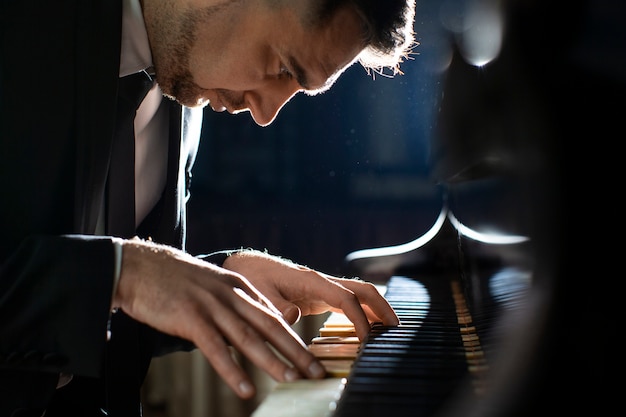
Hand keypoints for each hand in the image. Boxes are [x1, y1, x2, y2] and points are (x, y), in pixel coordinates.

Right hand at [112, 239, 324, 398]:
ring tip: (292, 380)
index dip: (297, 340)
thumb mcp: (214, 287)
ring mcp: (212, 306)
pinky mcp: (190, 318)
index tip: (313, 358)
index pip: (275, 317)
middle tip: (317, 372)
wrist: (142, 266)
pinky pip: (215, 348)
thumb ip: (235, 305)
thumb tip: (254, 328)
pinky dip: (231, 370)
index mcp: (240, 288)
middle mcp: (232, 296)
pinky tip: (244, 388)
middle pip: (271, 327)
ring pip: (249, 337)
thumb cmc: (177, 281)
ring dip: (272, 361)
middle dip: (297, 352)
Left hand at [221, 250, 399, 340]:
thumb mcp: (259, 295)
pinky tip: (370, 326)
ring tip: (391, 329)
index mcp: (310, 280)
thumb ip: (275, 306)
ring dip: (377, 308)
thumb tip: (294, 315)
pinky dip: (364, 311)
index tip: (366, 339)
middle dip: (381, 307)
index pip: (344, 298)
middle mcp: (321, 281)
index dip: (359, 318)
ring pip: (359, 293)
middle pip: (361, 289)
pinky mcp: (320, 294)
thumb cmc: (251, 279)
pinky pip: (349, 301)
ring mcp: (323, 287)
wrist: (246, 266)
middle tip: (395, 329)